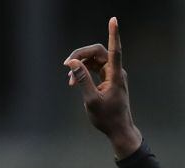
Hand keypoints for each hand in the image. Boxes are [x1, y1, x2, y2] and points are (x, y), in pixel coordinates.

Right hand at [64, 17, 141, 158]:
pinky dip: (84, 71)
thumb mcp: (91, 100)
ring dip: (80, 66)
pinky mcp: (109, 79)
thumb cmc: (107, 118)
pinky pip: (95, 68)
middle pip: (97, 52)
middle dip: (81, 56)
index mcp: (115, 76)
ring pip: (94, 60)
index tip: (113, 20)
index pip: (114, 51)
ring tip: (69, 81)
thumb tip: (72, 62)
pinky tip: (74, 80)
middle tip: (66, 65)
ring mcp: (113, 75)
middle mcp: (116, 72)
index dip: (113, 34)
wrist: (118, 130)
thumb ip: (82, 79)